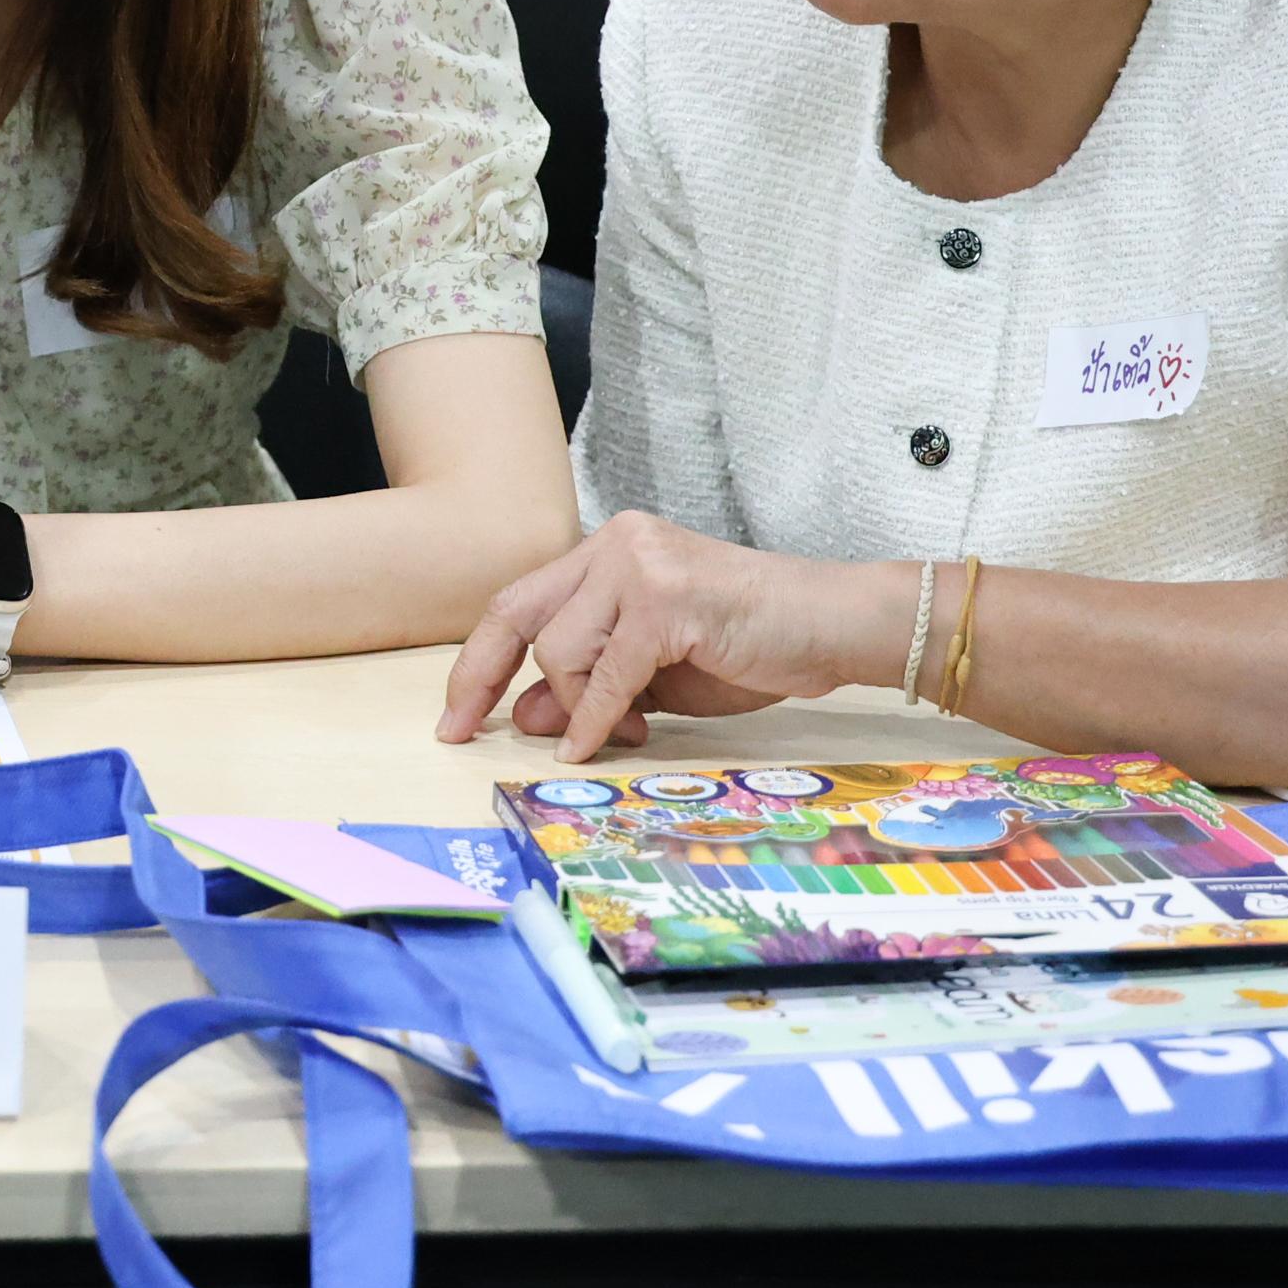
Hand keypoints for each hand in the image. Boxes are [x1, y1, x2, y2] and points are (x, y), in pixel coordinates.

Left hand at [435, 512, 899, 758]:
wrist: (831, 624)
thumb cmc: (749, 645)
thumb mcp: (652, 673)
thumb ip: (591, 684)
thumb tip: (523, 715)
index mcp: (607, 552)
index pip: (519, 602)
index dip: (479, 661)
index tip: (456, 714)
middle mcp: (615, 544)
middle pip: (514, 612)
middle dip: (478, 678)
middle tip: (459, 733)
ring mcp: (639, 565)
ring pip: (559, 649)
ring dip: (577, 705)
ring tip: (626, 729)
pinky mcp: (666, 599)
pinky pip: (607, 673)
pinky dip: (598, 718)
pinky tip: (607, 742)